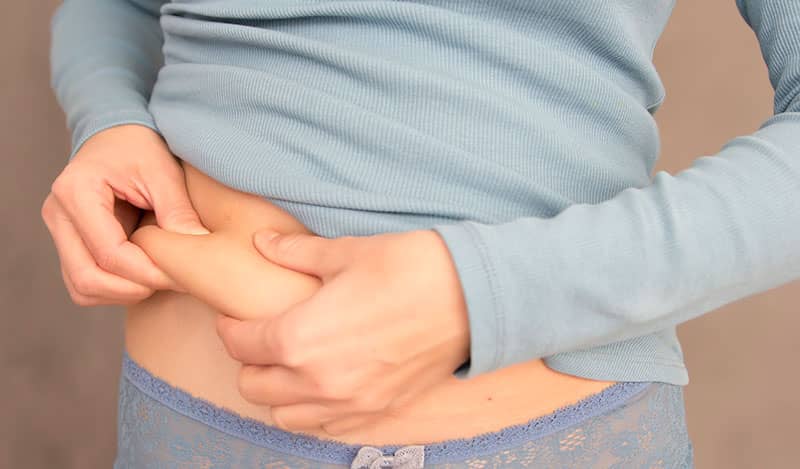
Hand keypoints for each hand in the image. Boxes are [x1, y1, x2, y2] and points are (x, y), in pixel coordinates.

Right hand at [41, 124, 208, 306]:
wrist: (117, 136)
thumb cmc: (138, 148)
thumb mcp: (163, 171)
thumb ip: (177, 211)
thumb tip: (197, 249)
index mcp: (76, 192)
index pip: (109, 253)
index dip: (148, 272)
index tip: (181, 274)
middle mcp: (57, 215)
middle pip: (87, 278)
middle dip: (134, 289)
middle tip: (171, 281)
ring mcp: (59, 232)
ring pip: (82, 288)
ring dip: (123, 293)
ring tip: (159, 277)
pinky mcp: (69, 244)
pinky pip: (85, 282)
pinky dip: (114, 288)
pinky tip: (144, 274)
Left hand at [216, 229, 470, 435]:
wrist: (472, 298)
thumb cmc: (410, 269)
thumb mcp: (346, 253)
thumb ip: (296, 253)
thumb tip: (263, 242)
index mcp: (299, 339)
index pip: (241, 344)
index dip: (232, 327)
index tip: (237, 316)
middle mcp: (318, 382)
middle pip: (254, 387)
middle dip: (249, 361)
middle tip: (263, 336)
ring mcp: (350, 403)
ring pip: (285, 416)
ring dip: (278, 391)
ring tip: (291, 362)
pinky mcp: (379, 411)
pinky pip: (326, 426)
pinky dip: (314, 409)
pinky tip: (325, 382)